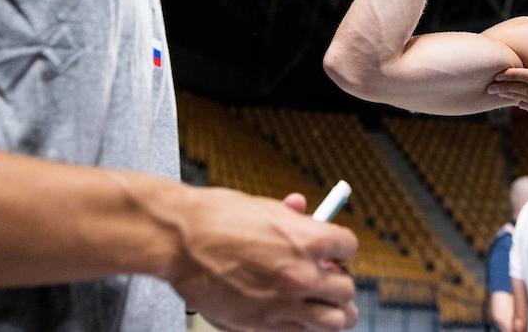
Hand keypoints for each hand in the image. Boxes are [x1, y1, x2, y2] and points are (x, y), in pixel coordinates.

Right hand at [169, 187, 358, 331]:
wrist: (178, 240)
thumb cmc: (216, 217)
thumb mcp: (263, 208)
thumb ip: (291, 219)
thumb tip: (306, 215)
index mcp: (308, 239)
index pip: (349, 248)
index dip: (341, 249)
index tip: (333, 252)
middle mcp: (302, 274)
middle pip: (346, 289)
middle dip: (339, 283)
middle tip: (328, 279)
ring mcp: (283, 303)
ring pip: (333, 321)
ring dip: (332, 312)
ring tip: (325, 305)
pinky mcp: (261, 325)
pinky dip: (303, 326)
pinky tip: (293, 313)